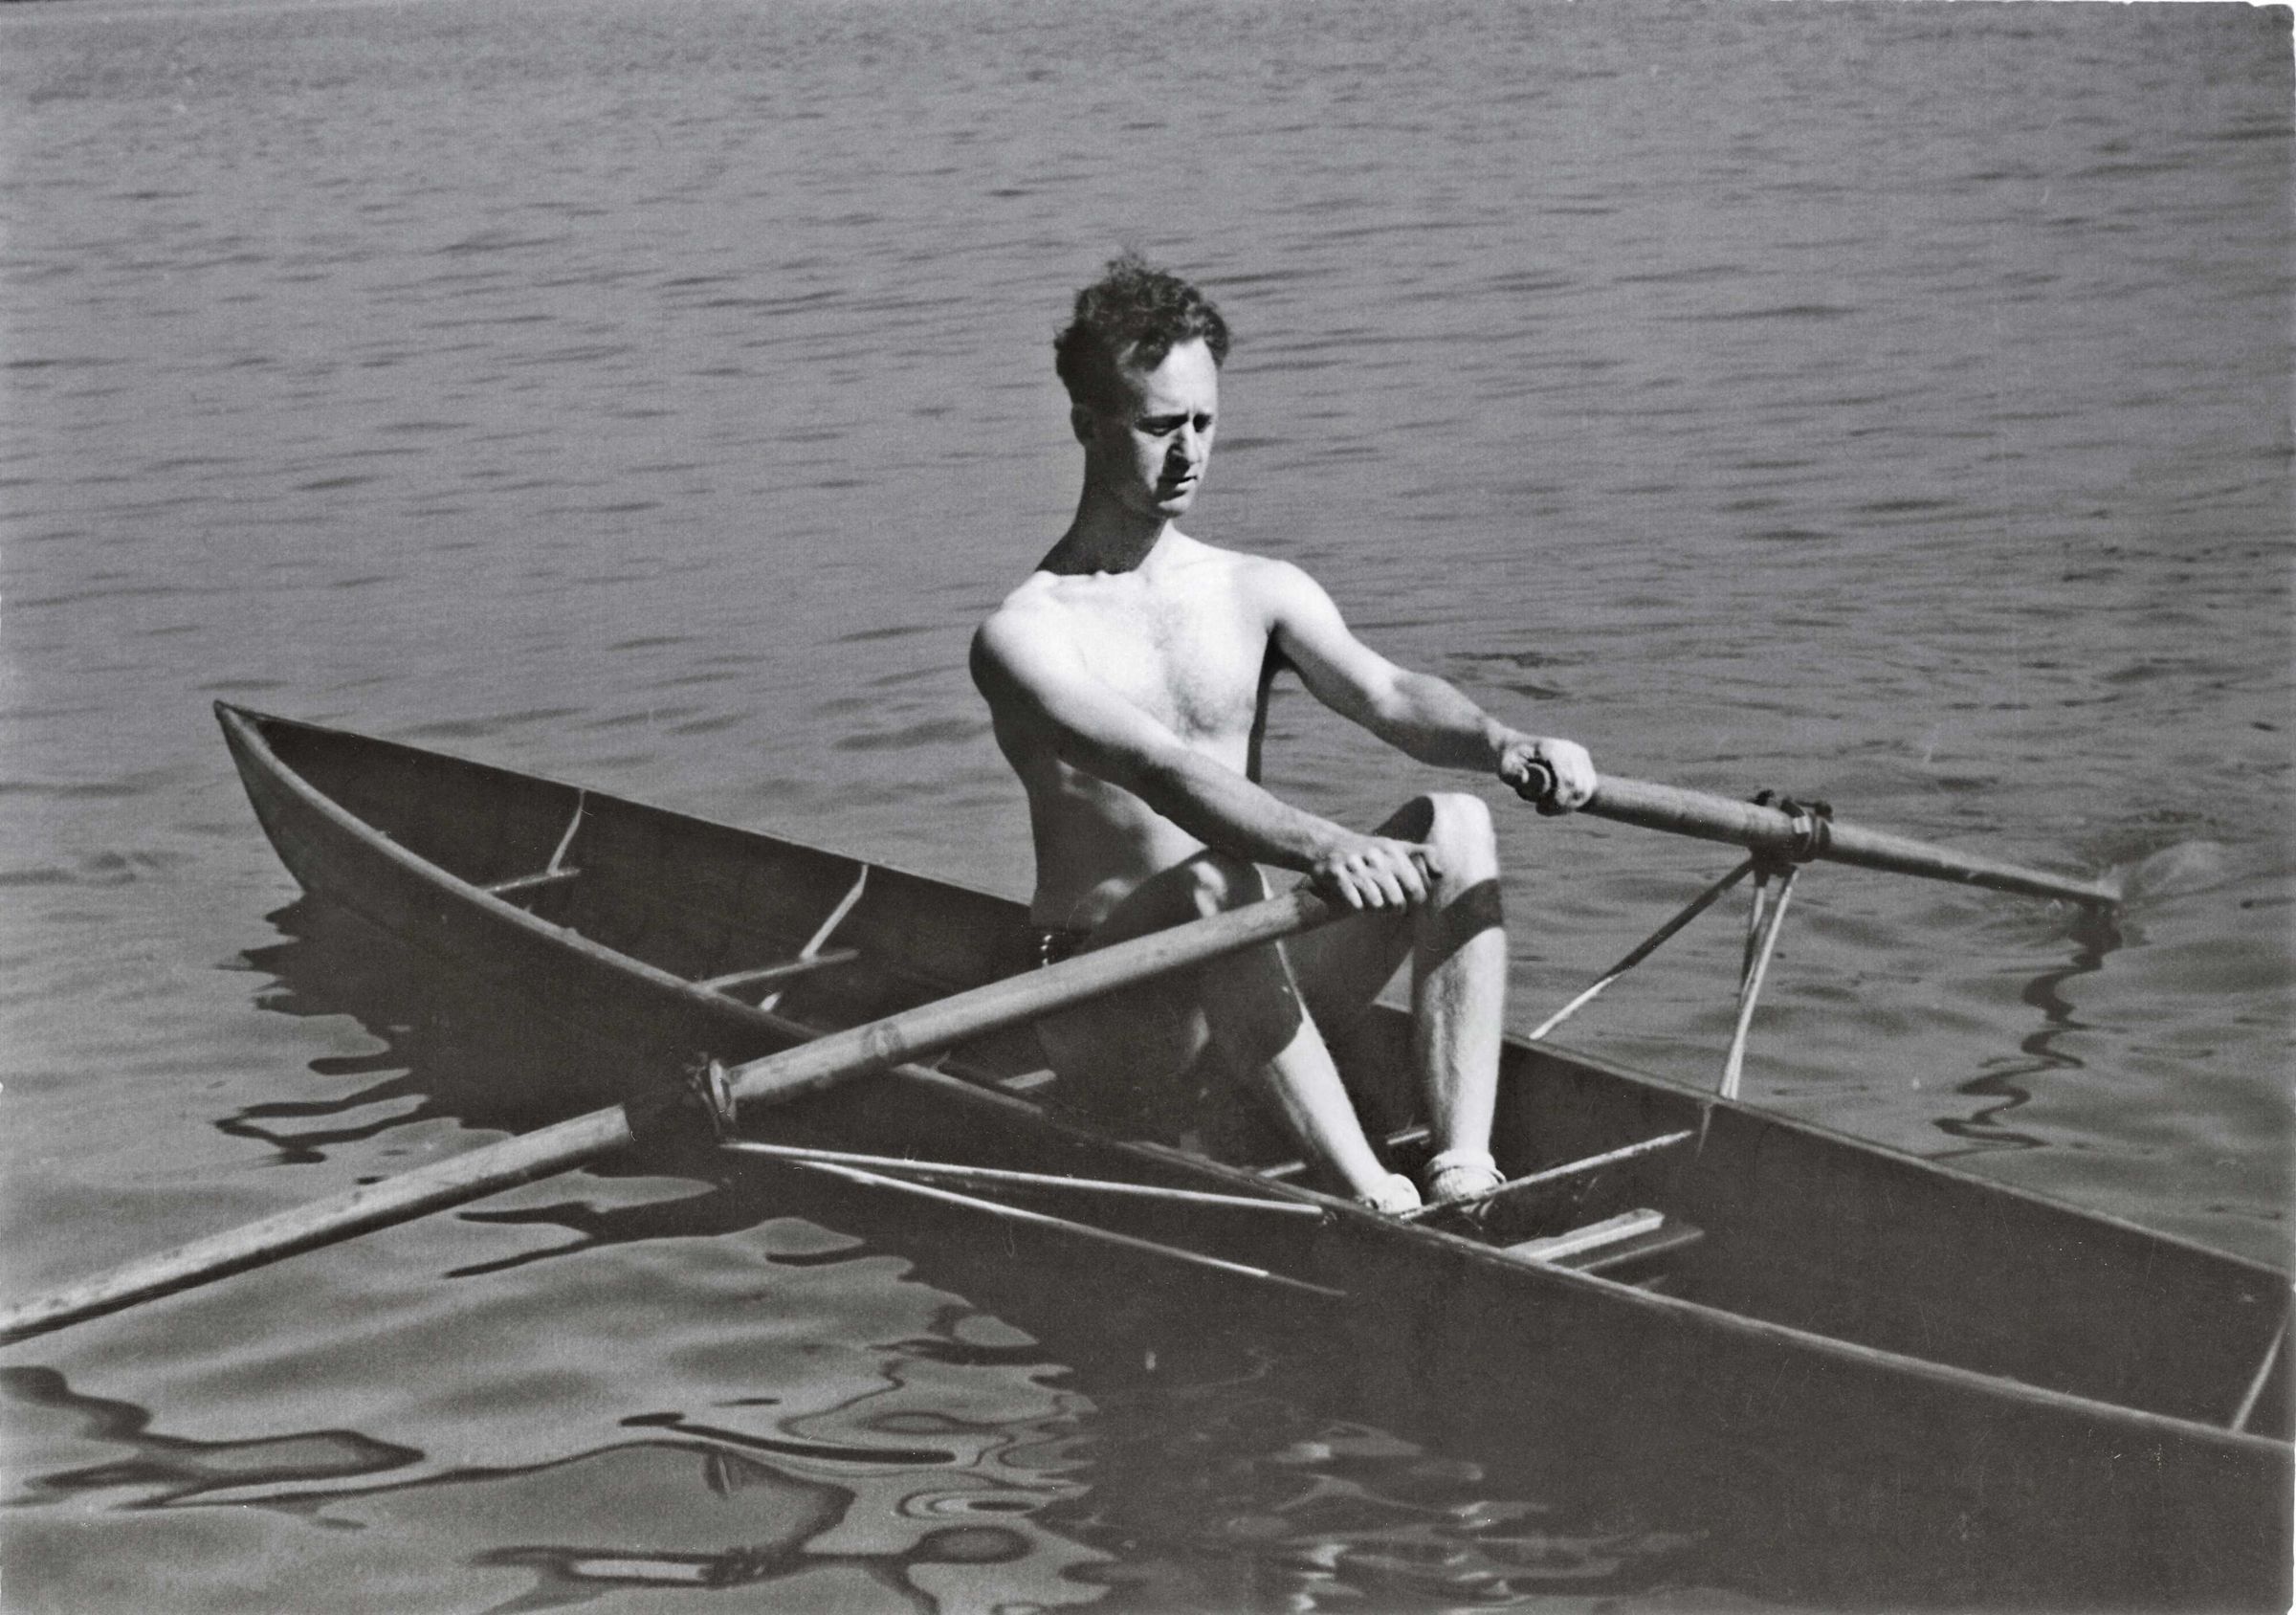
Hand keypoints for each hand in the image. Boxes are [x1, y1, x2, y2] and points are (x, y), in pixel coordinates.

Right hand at [1308, 834, 1439, 911]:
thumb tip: (1441, 873)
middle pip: (1397, 899)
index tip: (1410, 902)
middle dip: (1396, 908)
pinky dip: (1358, 907)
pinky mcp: (1335, 873)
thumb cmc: (1367, 851)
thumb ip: (1422, 855)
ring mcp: (1354, 864)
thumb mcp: (1394, 846)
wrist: (1325, 845)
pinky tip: (1356, 903)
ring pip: (1377, 903)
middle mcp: (1374, 855)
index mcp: (1391, 850)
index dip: (1415, 900)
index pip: (1415, 886)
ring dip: (1376, 909)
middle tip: (1393, 908)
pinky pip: (1355, 903)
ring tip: (1374, 904)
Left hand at [1497, 734, 1596, 815]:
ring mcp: (1580, 755)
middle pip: (1579, 787)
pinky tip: (1559, 805)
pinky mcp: (1584, 762)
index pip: (1567, 780)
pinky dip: (1576, 801)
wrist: (1517, 748)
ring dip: (1569, 805)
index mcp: (1553, 749)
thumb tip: (1524, 778)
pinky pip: (1588, 787)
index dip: (1558, 800)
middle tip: (1541, 809)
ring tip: (1549, 808)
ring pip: (1586, 790)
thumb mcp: (1504, 766)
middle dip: (1563, 805)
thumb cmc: (1509, 759)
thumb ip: (1510, 773)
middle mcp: (1571, 749)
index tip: (1539, 808)